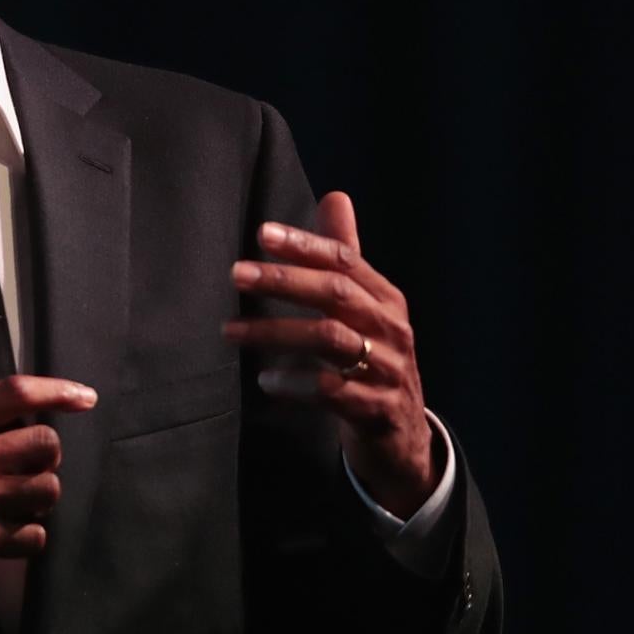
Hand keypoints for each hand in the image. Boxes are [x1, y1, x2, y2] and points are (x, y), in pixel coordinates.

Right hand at [0, 371, 99, 606]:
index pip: (15, 394)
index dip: (58, 391)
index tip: (84, 397)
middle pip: (46, 444)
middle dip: (45, 457)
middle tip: (27, 467)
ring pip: (48, 490)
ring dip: (39, 498)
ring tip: (15, 501)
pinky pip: (35, 535)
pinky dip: (27, 537)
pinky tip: (6, 533)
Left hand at [222, 190, 436, 517]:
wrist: (402, 437)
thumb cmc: (374, 361)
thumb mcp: (365, 309)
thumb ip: (345, 256)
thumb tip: (335, 195)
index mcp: (386, 299)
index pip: (345, 260)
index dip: (305, 245)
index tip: (263, 234)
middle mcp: (391, 329)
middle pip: (337, 294)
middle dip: (285, 280)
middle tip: (237, 272)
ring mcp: (387, 369)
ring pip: (330, 340)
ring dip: (276, 332)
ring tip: (231, 331)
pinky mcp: (375, 409)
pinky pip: (331, 392)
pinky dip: (295, 384)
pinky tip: (266, 381)